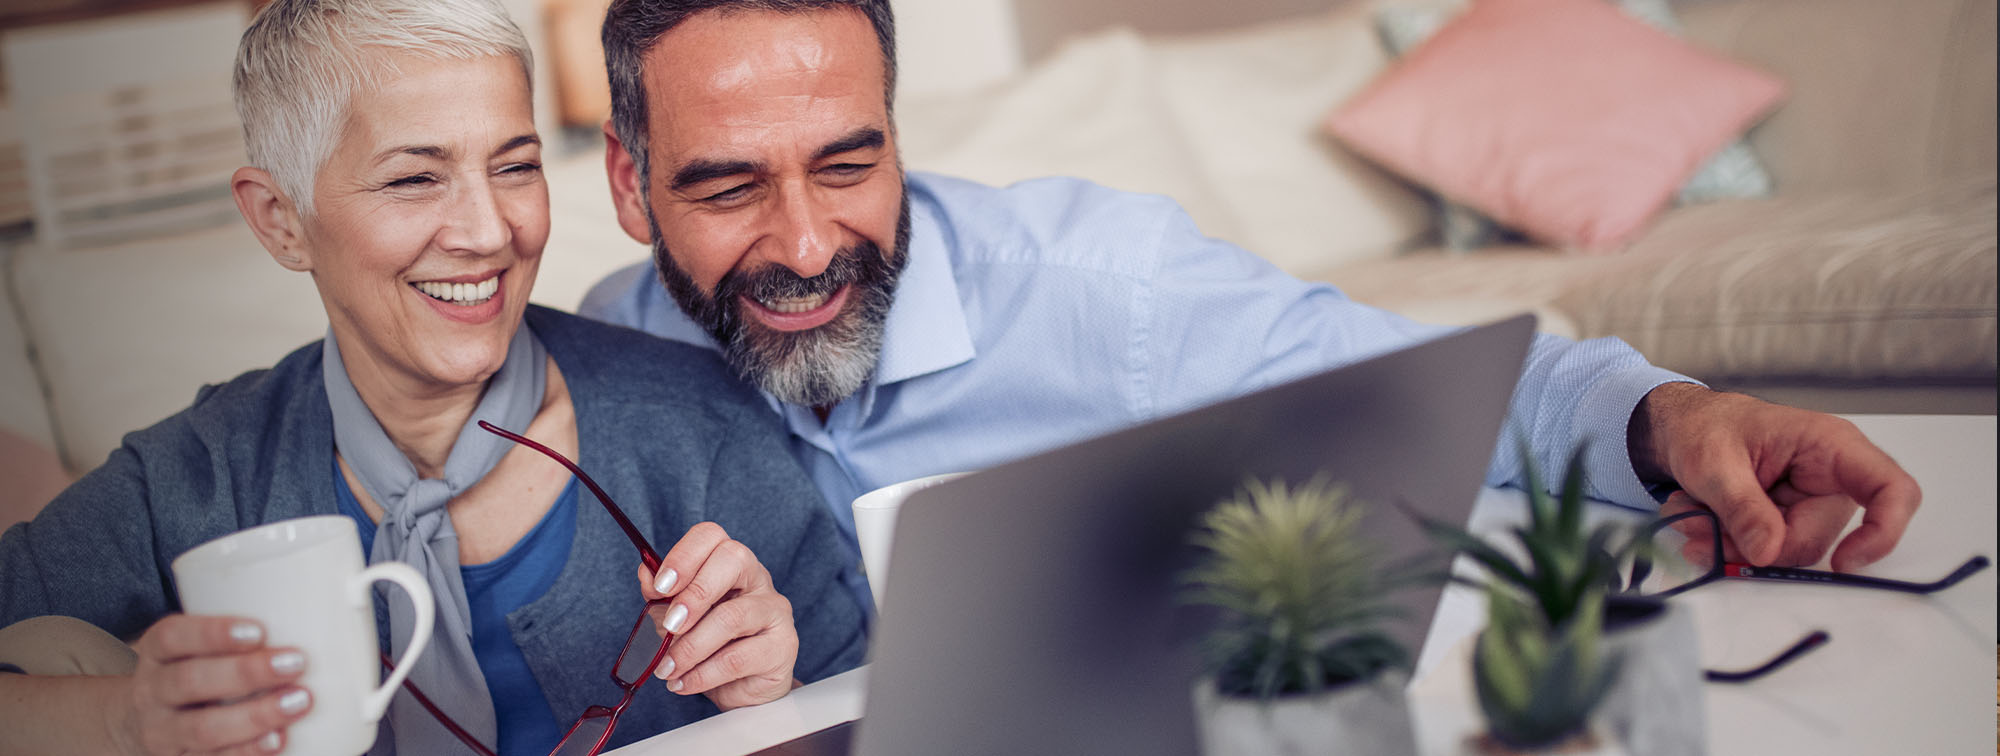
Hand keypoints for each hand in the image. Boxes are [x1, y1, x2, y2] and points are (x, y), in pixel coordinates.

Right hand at [117, 615, 311, 755]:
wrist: (140, 722)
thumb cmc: (189, 671)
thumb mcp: (194, 647)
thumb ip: (242, 633)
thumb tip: (322, 607)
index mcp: (157, 653)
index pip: (173, 636)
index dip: (212, 633)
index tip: (258, 630)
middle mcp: (152, 692)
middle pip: (190, 681)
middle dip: (246, 673)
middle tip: (295, 663)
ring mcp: (163, 732)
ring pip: (203, 728)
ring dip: (255, 716)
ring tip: (297, 703)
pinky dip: (246, 752)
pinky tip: (277, 742)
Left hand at [633, 522, 798, 709]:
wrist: (743, 689)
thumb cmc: (712, 647)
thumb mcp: (679, 620)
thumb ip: (662, 598)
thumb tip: (646, 574)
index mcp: (730, 564)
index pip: (712, 536)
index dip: (684, 555)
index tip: (660, 586)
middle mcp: (757, 579)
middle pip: (733, 560)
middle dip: (694, 594)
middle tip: (669, 625)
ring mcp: (774, 611)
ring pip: (732, 617)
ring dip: (690, 646)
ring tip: (667, 668)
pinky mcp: (782, 646)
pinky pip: (737, 658)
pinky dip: (702, 674)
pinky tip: (683, 682)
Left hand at [1629, 383, 1920, 570]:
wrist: (1684, 427)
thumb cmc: (1706, 426)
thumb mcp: (1713, 461)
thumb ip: (1741, 506)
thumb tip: (1767, 552)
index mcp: (1831, 446)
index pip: (1892, 490)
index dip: (1883, 531)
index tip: (1844, 563)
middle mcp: (1830, 478)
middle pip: (1816, 537)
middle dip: (1755, 544)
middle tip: (1698, 528)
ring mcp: (1808, 502)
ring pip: (1784, 550)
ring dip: (1731, 544)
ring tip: (1690, 514)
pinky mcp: (1785, 519)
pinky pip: (1765, 549)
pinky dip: (1726, 543)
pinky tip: (1699, 517)